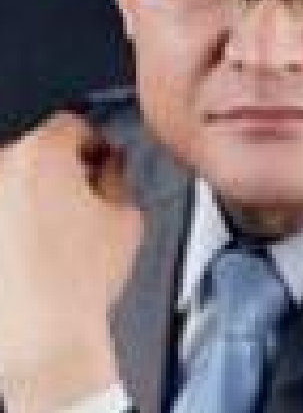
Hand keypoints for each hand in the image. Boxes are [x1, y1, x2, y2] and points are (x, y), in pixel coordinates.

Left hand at [0, 112, 143, 410]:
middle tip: (82, 199)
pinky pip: (4, 212)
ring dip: (36, 195)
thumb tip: (111, 167)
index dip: (94, 144)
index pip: (72, 126)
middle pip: (39, 151)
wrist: (45, 340)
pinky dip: (16, 222)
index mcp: (42, 154)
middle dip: (63, 170)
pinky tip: (33, 249)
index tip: (99, 160)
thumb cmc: (81, 281)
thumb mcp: (126, 217)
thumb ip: (119, 177)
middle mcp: (2, 169)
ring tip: (56, 233)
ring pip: (16, 182)